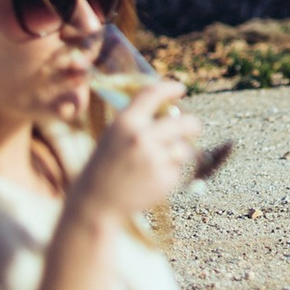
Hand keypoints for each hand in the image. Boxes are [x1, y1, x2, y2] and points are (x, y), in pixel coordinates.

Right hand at [67, 79, 201, 227]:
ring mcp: (155, 158)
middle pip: (186, 122)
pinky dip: (170, 171)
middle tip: (192, 127)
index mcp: (126, 122)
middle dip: (192, 125)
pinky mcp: (165, 178)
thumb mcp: (114, 136)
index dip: (170, 88)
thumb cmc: (107, 165)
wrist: (96, 201)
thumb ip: (140, 122)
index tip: (180, 89)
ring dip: (176, 152)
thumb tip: (174, 110)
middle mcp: (142, 137)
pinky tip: (150, 178)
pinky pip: (179, 167)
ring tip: (153, 163)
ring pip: (184, 147)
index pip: (153, 94)